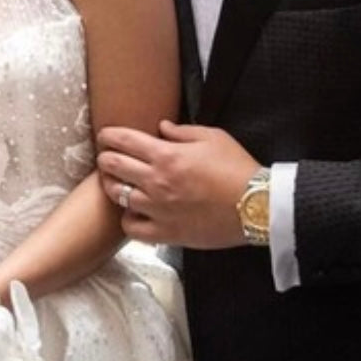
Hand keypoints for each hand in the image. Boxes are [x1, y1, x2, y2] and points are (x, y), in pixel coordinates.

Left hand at [96, 121, 259, 247]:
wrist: (256, 207)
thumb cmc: (237, 169)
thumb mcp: (213, 138)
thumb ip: (182, 131)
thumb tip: (162, 127)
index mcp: (166, 156)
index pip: (124, 140)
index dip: (109, 135)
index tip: (104, 135)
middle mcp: (156, 182)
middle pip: (113, 166)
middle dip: (105, 157)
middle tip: (107, 156)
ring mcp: (158, 209)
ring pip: (118, 196)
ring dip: (113, 185)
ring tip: (117, 182)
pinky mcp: (166, 233)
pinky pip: (132, 228)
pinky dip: (128, 219)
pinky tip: (134, 212)